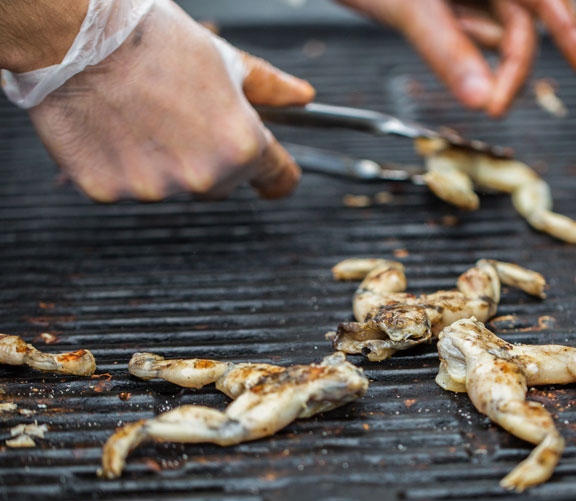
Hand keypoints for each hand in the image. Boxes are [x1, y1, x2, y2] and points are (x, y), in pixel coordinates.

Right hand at [20, 0, 313, 201]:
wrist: (74, 34)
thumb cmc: (149, 40)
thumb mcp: (222, 59)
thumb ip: (267, 88)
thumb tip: (303, 96)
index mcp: (240, 146)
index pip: (277, 178)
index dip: (276, 174)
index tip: (274, 178)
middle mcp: (203, 177)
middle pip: (221, 183)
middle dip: (210, 157)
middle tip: (180, 115)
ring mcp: (156, 189)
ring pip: (172, 187)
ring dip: (163, 162)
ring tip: (140, 114)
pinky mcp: (109, 192)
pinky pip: (126, 186)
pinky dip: (119, 165)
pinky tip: (111, 127)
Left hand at [338, 0, 575, 116]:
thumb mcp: (411, 8)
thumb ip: (449, 52)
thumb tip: (484, 102)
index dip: (575, 33)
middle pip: (521, 20)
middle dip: (513, 64)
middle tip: (499, 105)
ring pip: (494, 27)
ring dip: (477, 51)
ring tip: (441, 34)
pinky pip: (468, 27)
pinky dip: (460, 43)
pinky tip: (437, 29)